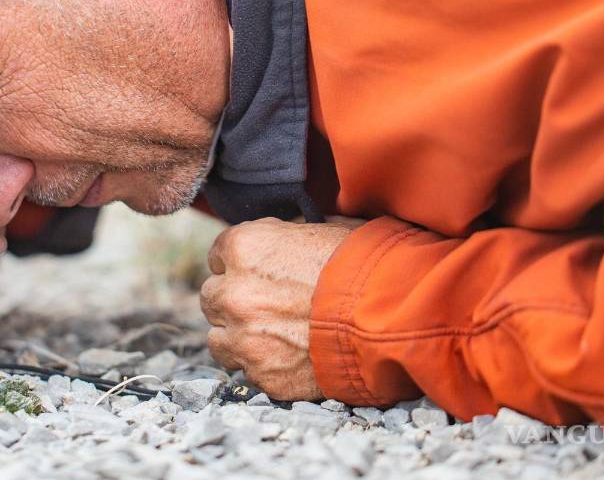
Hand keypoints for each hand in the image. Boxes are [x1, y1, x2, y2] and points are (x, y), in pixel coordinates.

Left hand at [201, 217, 360, 400]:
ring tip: (272, 334)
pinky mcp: (262, 374)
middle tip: (266, 304)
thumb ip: (285, 236)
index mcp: (245, 247)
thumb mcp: (323, 228)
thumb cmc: (365, 265)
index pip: (217, 255)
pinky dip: (262, 365)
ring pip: (218, 338)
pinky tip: (289, 356)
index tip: (257, 272)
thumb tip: (280, 238)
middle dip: (234, 300)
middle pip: (211, 297)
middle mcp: (234, 292)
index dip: (239, 264)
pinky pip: (245, 370)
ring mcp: (245, 337)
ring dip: (238, 336)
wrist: (392, 316)